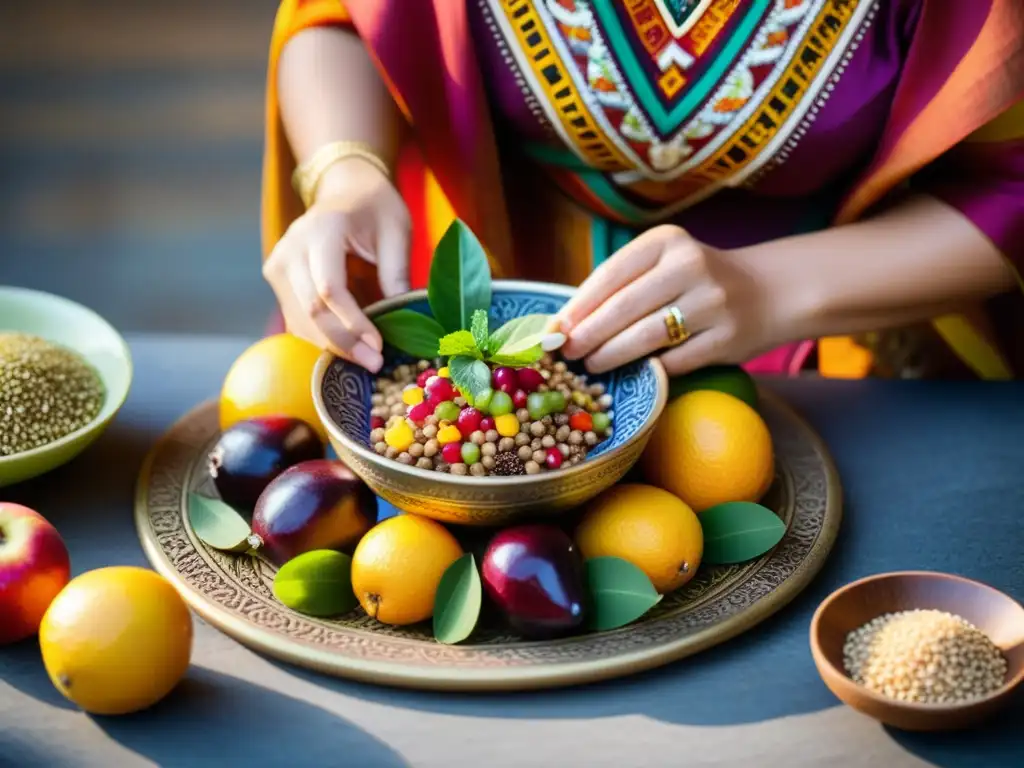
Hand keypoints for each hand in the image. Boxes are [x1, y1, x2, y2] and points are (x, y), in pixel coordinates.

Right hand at [262, 159, 410, 372]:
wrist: (344, 189)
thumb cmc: (375, 207)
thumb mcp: (396, 230)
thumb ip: (397, 273)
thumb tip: (404, 322)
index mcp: (322, 229)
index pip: (330, 289)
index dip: (353, 322)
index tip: (378, 345)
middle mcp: (291, 247)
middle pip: (311, 310)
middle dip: (343, 343)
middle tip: (373, 364)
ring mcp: (278, 264)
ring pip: (299, 320)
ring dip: (331, 347)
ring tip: (364, 362)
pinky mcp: (278, 279)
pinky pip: (297, 318)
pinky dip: (321, 338)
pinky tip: (347, 350)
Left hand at [555, 225, 786, 375]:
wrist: (769, 291)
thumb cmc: (697, 280)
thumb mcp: (664, 263)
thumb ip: (623, 284)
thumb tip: (567, 322)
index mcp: (667, 241)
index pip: (611, 274)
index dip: (579, 305)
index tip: (556, 328)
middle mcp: (691, 266)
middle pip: (624, 307)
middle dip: (588, 334)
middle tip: (567, 352)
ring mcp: (712, 303)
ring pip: (646, 336)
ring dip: (611, 354)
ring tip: (592, 364)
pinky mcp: (726, 339)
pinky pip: (674, 360)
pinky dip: (647, 370)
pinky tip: (631, 374)